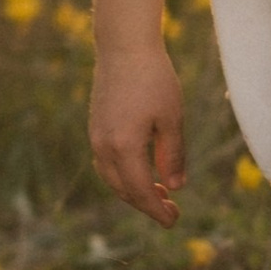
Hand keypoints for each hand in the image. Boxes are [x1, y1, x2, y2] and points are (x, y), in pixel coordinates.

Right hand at [91, 46, 185, 226]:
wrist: (124, 47)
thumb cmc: (154, 79)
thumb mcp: (172, 118)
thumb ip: (173, 155)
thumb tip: (175, 187)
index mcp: (124, 147)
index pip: (140, 191)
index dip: (157, 210)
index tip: (174, 222)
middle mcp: (103, 146)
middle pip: (124, 189)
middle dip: (147, 204)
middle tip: (172, 212)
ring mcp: (95, 137)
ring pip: (113, 178)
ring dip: (134, 191)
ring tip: (160, 194)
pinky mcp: (95, 128)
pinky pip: (107, 163)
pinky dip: (124, 175)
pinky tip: (142, 172)